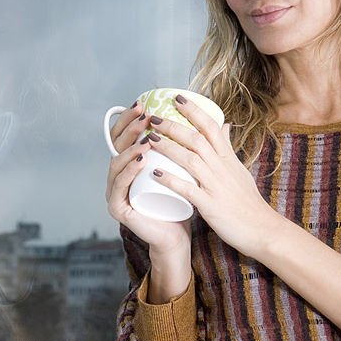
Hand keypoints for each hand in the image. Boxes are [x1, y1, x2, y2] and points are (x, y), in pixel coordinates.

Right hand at [105, 102, 192, 255]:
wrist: (179, 236)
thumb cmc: (184, 204)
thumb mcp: (193, 170)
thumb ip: (205, 146)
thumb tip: (224, 123)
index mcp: (131, 164)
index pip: (125, 136)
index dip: (131, 119)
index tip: (144, 104)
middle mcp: (119, 176)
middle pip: (117, 146)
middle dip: (130, 129)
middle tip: (145, 117)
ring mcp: (116, 193)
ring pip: (118, 164)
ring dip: (131, 148)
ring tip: (148, 138)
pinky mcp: (118, 209)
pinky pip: (120, 188)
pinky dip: (129, 172)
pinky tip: (142, 160)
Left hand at [140, 95, 278, 257]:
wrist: (262, 229)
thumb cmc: (248, 202)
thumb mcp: (240, 170)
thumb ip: (228, 149)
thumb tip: (225, 125)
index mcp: (228, 159)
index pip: (211, 127)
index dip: (194, 111)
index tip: (177, 98)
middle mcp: (222, 168)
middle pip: (196, 139)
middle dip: (173, 126)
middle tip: (153, 117)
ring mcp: (216, 186)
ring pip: (190, 160)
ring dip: (168, 147)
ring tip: (149, 139)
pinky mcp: (211, 206)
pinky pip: (188, 189)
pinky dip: (171, 180)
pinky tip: (155, 173)